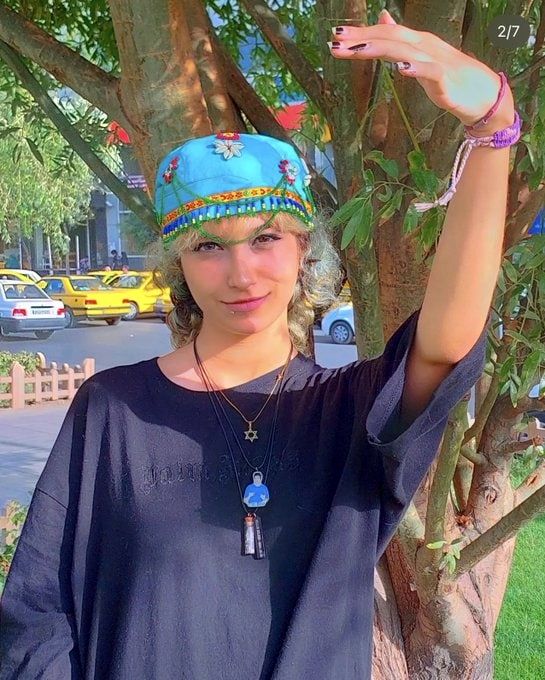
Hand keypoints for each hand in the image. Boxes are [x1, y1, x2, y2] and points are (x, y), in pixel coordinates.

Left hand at [328, 9, 514, 131]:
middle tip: (335, 41)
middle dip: (361, 39)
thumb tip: (383, 20)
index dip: (361, 34)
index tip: (336, 37)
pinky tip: (400, 69)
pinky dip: (416, 69)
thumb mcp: (422, 57)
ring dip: (380, 50)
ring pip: (405, 51)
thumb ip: (401, 41)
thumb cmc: (452, 78)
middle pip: (390, 38)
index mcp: (417, 42)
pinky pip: (430, 72)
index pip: (385, 34)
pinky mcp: (446, 81)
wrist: (483, 95)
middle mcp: (425, 46)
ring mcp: (436, 62)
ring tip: (357, 51)